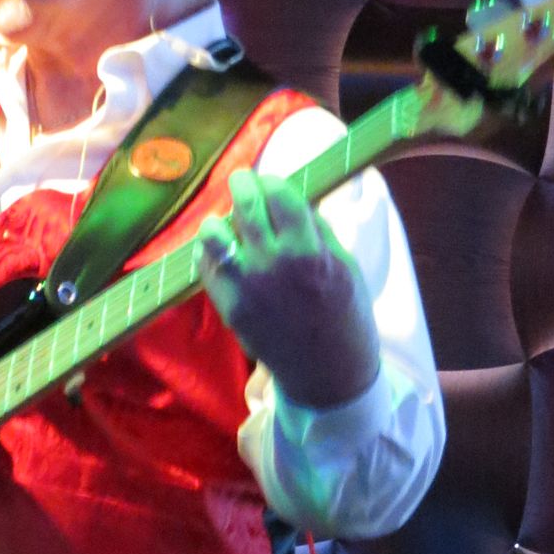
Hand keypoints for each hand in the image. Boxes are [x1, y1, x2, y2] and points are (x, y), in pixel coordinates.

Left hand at [195, 169, 379, 410]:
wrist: (327, 373)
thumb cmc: (344, 316)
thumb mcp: (346, 267)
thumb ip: (318, 232)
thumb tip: (294, 199)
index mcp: (309, 252)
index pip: (281, 194)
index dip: (272, 181)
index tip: (270, 181)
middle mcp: (273, 265)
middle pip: (245, 204)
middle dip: (242, 185)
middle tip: (243, 182)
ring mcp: (246, 287)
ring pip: (214, 233)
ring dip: (220, 220)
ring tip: (227, 222)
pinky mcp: (229, 307)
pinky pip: (207, 266)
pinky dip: (211, 251)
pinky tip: (222, 250)